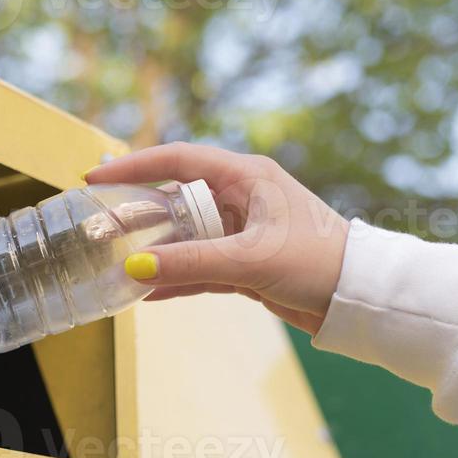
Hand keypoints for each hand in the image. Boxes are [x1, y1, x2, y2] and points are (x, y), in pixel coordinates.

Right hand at [85, 143, 349, 334]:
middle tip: (99, 226)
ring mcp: (243, 231)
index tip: (97, 175)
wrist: (359, 297)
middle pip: (176, 198)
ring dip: (156, 251)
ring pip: (186, 236)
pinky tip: (149, 293)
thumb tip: (136, 268)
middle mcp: (242, 198)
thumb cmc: (318, 262)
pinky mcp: (247, 263)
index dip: (135, 165)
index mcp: (247, 177)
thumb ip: (192, 263)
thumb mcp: (251, 260)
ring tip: (115, 263)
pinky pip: (201, 266)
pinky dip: (178, 277)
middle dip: (138, 213)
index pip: (178, 160)